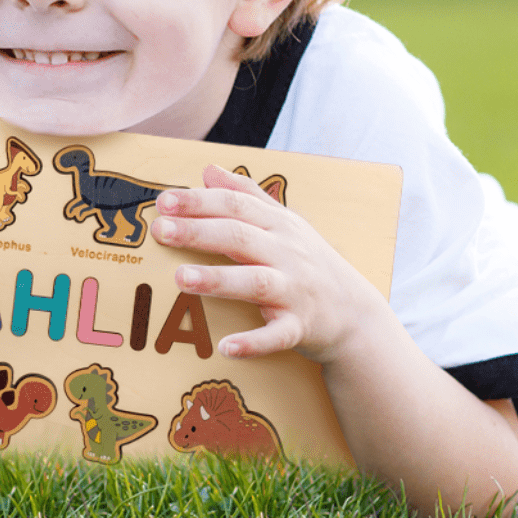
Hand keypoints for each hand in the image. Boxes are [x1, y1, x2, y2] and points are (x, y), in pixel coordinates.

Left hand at [150, 164, 384, 361]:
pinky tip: (227, 347)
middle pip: (239, 237)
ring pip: (255, 282)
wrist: (355, 313)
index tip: (164, 200)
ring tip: (181, 278)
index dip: (199, 201)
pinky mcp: (300, 327)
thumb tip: (208, 170)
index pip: (235, 205)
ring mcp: (295, 290)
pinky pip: (277, 335)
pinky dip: (254, 342)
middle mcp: (286, 253)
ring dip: (218, 280)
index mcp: (278, 225)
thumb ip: (246, 195)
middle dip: (199, 232)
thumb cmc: (308, 262)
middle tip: (161, 230)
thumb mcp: (283, 222)